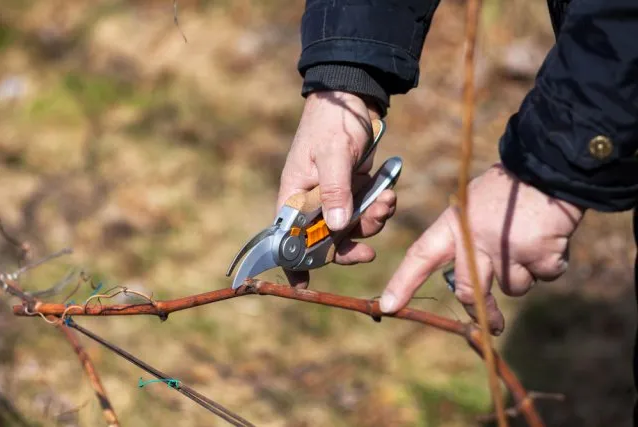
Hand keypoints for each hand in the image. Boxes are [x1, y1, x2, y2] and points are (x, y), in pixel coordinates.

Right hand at [277, 91, 396, 286]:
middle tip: (367, 252)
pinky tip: (388, 192)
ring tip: (384, 201)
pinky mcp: (355, 190)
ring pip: (352, 229)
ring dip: (371, 223)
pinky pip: (368, 212)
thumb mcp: (332, 155)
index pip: (287, 238)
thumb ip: (335, 190)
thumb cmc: (332, 123)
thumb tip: (338, 228)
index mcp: (294, 195)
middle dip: (349, 247)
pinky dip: (380, 208)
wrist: (354, 97)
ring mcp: (335, 197)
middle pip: (325, 242)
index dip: (292, 263)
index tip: (301, 285)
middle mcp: (312, 202)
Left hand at [379, 164, 584, 334]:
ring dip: (525, 273)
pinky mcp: (538, 256)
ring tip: (530, 240)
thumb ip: (466, 237)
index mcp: (455, 223)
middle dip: (481, 311)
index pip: (422, 254)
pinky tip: (550, 238)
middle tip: (493, 325)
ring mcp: (506, 249)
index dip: (403, 281)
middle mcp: (476, 239)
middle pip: (466, 289)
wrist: (551, 168)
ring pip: (513, 287)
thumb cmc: (510, 189)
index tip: (388, 305)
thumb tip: (464, 280)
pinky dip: (549, 264)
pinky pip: (544, 276)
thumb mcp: (474, 203)